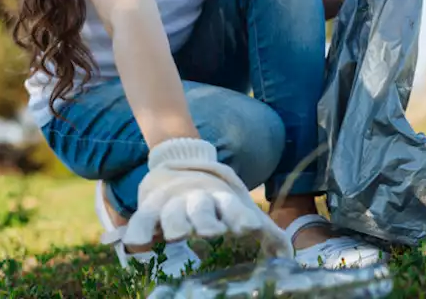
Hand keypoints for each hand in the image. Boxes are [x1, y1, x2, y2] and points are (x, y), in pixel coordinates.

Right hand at [124, 137, 292, 259]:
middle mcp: (198, 198)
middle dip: (206, 219)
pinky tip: (136, 244)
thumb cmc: (218, 202)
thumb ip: (267, 234)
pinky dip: (138, 230)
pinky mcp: (150, 208)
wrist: (179, 168)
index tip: (249, 228)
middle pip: (202, 207)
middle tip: (212, 232)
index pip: (234, 207)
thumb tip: (288, 257)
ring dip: (175, 223)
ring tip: (179, 236)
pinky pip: (141, 220)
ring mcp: (173, 202)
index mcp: (224, 199)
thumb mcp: (242, 212)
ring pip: (171, 212)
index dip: (241, 216)